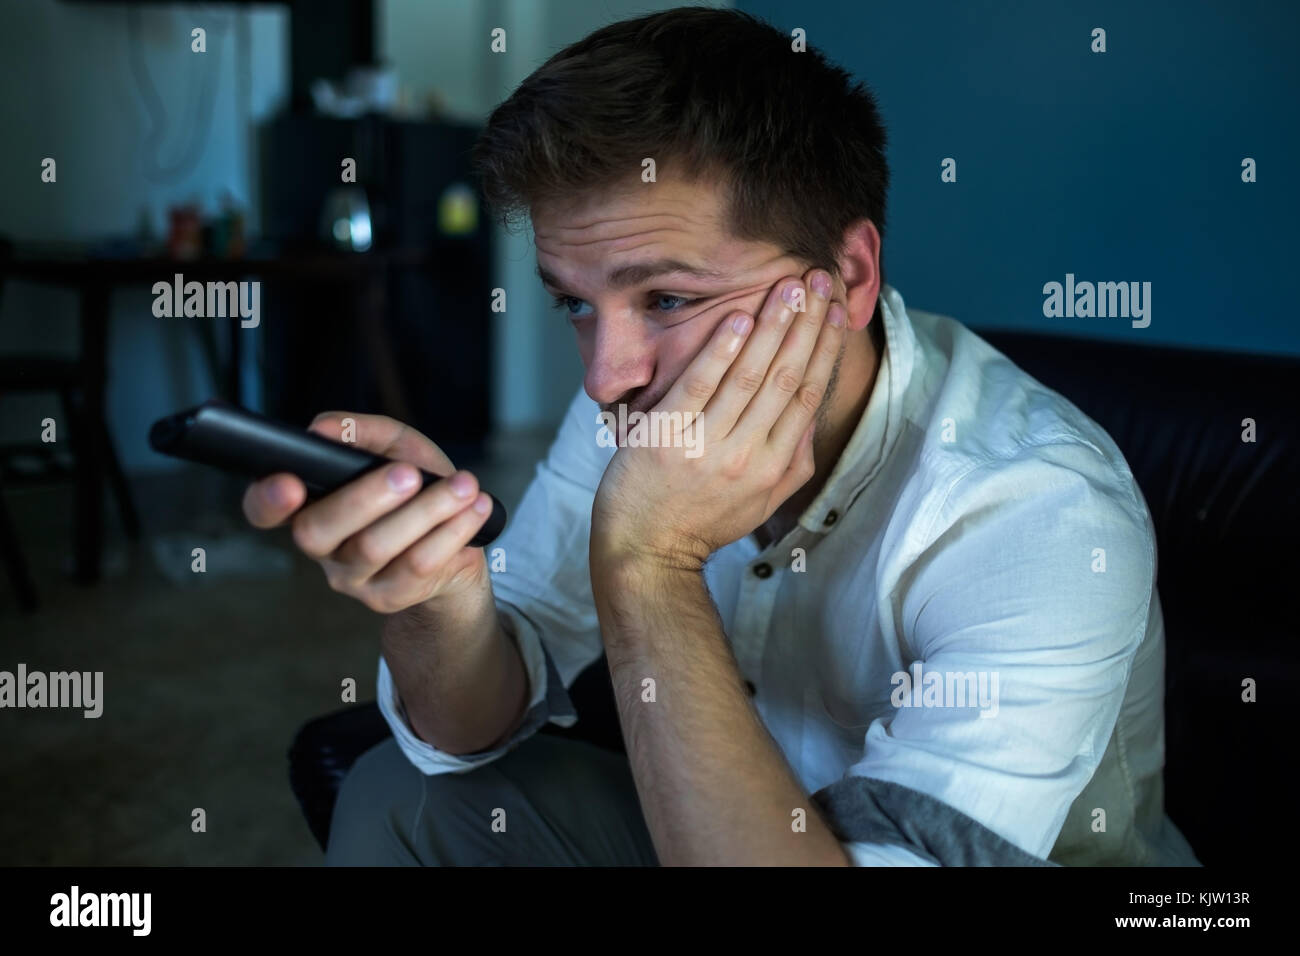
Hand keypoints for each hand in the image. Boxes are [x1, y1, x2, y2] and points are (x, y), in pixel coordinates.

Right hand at [241, 412, 495, 613]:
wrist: (453, 545)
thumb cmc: (414, 489)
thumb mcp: (396, 449)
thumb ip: (364, 433)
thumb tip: (326, 427)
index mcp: (309, 505)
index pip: (264, 510)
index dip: (267, 499)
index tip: (290, 482)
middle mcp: (320, 546)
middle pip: (318, 531)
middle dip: (365, 498)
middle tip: (409, 474)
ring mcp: (351, 577)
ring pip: (376, 547)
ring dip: (426, 511)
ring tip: (464, 485)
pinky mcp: (388, 596)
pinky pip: (417, 565)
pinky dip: (452, 531)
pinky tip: (475, 508)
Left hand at [590, 267, 846, 571]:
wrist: (648, 549)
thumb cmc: (705, 519)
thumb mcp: (765, 499)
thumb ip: (793, 455)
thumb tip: (813, 404)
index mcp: (776, 466)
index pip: (809, 394)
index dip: (825, 348)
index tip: (834, 309)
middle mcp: (749, 456)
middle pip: (787, 377)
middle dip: (806, 323)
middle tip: (816, 279)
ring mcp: (708, 447)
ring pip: (751, 376)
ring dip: (773, 326)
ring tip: (787, 287)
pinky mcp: (668, 438)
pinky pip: (700, 386)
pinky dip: (721, 351)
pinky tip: (738, 319)